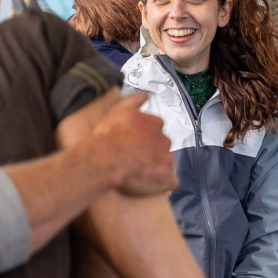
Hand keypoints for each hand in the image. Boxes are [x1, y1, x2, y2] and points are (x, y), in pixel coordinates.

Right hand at [59, 88, 174, 196]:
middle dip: (151, 150)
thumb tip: (147, 94)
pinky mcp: (165, 178)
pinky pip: (171, 181)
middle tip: (134, 157)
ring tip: (138, 171)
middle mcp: (165, 140)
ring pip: (165, 162)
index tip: (133, 141)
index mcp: (156, 124)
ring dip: (155, 165)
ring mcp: (166, 159)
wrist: (106, 158)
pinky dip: (164, 183)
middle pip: (161, 145)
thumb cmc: (110, 134)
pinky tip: (151, 183)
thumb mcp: (119, 109)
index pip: (156, 128)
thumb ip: (135, 99)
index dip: (143, 136)